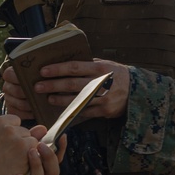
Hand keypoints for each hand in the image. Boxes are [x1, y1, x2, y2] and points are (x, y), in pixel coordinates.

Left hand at [3, 58, 130, 119]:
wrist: (136, 91)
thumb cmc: (117, 75)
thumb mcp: (106, 65)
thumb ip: (88, 65)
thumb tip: (66, 63)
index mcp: (100, 69)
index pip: (74, 68)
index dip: (57, 69)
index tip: (43, 71)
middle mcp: (100, 83)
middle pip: (72, 84)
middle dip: (53, 85)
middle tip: (38, 86)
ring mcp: (102, 99)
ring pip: (76, 100)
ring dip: (60, 100)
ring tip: (48, 98)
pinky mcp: (103, 111)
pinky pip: (84, 112)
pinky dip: (71, 111)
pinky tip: (61, 110)